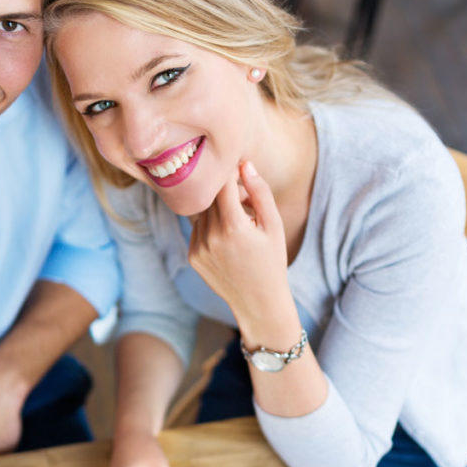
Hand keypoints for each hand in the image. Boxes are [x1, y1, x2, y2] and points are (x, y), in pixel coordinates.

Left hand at [189, 161, 289, 330]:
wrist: (258, 301)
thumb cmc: (271, 261)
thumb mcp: (273, 226)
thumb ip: (260, 192)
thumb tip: (244, 164)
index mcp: (233, 226)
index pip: (222, 184)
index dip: (230, 172)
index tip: (238, 169)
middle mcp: (211, 236)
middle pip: (211, 197)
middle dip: (226, 191)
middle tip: (244, 199)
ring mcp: (198, 248)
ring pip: (202, 211)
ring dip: (217, 208)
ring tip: (239, 222)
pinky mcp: (192, 257)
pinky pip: (197, 229)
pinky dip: (210, 225)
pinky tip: (228, 239)